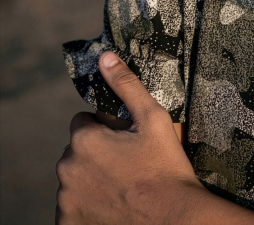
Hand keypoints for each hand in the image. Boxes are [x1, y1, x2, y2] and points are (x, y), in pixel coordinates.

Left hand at [56, 51, 204, 224]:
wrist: (174, 220)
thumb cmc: (165, 168)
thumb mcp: (152, 118)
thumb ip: (126, 85)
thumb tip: (105, 57)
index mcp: (84, 140)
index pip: (82, 123)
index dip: (105, 129)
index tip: (126, 142)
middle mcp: (67, 169)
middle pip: (77, 152)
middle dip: (96, 155)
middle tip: (127, 166)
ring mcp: (66, 202)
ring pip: (75, 180)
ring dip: (91, 180)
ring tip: (123, 188)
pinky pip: (72, 209)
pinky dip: (87, 206)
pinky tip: (113, 206)